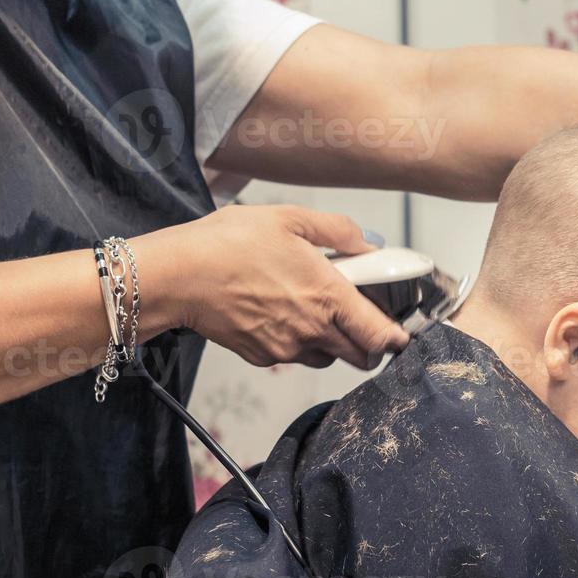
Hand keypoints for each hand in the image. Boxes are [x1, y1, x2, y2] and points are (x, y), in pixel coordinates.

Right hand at [168, 204, 410, 369]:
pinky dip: (297, 342)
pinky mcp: (261, 357)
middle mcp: (312, 330)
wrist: (178, 276)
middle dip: (367, 344)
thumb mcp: (290, 218)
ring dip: (331, 343)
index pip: (380, 335)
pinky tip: (280, 312)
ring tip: (314, 309)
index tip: (399, 330)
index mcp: (328, 296)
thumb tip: (365, 242)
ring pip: (326, 358)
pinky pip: (293, 356)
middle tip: (360, 318)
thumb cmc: (229, 244)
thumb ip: (337, 231)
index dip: (396, 337)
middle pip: (360, 357)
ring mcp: (286, 349)